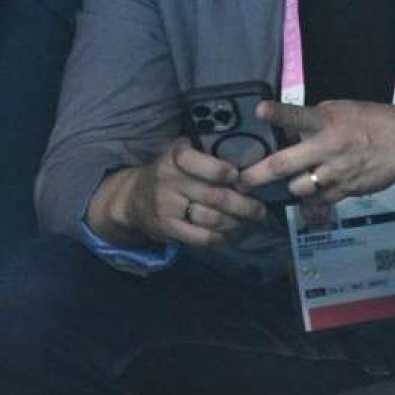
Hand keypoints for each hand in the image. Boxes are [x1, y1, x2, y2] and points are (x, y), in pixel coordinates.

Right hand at [89, 138, 266, 248]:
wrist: (135, 198)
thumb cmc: (174, 175)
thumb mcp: (184, 157)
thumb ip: (211, 159)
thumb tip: (252, 172)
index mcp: (175, 156)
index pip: (194, 160)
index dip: (219, 171)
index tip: (237, 177)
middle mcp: (169, 178)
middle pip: (216, 196)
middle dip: (245, 206)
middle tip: (260, 211)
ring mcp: (167, 204)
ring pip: (212, 218)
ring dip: (235, 223)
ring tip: (245, 222)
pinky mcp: (167, 226)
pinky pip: (202, 237)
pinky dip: (220, 238)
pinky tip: (227, 234)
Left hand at [238, 100, 394, 203]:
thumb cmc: (373, 121)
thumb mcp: (342, 110)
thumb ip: (314, 120)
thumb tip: (290, 132)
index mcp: (328, 122)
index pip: (299, 116)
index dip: (278, 113)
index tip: (260, 111)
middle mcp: (329, 148)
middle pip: (284, 164)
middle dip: (257, 175)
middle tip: (241, 181)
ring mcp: (337, 173)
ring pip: (299, 188)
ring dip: (291, 185)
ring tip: (290, 182)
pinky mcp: (348, 190)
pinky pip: (320, 199)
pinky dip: (313, 196)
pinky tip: (313, 191)